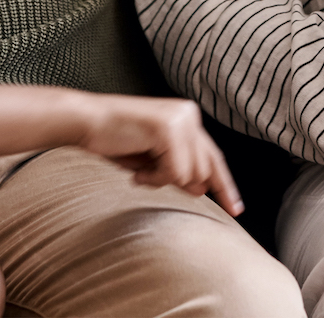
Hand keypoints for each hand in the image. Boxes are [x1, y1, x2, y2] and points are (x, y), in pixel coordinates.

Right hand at [79, 95, 243, 216]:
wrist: (87, 123)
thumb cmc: (116, 141)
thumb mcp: (154, 158)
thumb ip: (179, 169)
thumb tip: (202, 188)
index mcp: (189, 117)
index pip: (214, 157)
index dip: (225, 186)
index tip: (236, 209)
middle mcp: (190, 114)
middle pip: (203, 171)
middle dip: (176, 182)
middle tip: (147, 174)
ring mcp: (181, 120)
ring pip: (190, 174)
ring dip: (161, 180)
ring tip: (140, 168)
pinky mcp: (168, 128)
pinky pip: (174, 172)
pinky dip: (154, 179)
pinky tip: (137, 170)